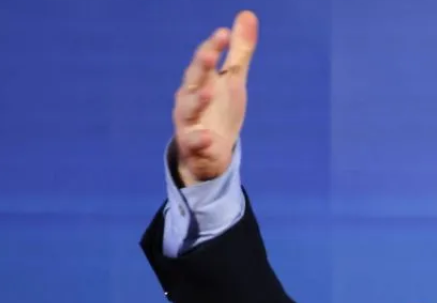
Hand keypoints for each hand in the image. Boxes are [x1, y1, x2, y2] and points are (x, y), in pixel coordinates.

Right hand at [172, 10, 257, 185]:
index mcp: (201, 80)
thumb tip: (248, 14)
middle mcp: (189, 97)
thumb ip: (239, 52)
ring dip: (197, 100)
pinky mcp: (193, 145)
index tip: (224, 33)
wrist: (208, 153)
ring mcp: (189, 121)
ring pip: (188, 109)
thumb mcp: (233, 81)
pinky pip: (194, 142)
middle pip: (193, 79)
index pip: (205, 60)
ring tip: (208, 92)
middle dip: (201, 67)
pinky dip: (200, 139)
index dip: (213, 47)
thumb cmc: (219, 110)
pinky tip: (209, 137)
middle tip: (211, 55)